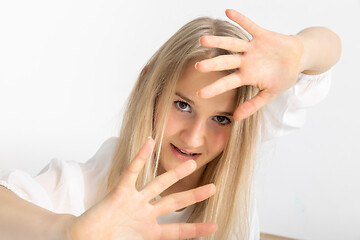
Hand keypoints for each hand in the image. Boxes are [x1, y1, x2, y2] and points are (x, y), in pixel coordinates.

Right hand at [68, 137, 216, 239]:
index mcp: (150, 232)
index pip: (178, 230)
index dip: (196, 228)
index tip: (214, 225)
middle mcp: (145, 214)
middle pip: (175, 202)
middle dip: (194, 195)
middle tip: (213, 187)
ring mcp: (134, 202)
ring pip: (159, 184)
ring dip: (175, 174)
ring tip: (191, 163)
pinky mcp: (119, 193)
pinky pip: (131, 172)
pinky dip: (140, 157)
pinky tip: (149, 142)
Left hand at [196, 9, 303, 120]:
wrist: (299, 59)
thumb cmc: (283, 77)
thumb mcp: (270, 94)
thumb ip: (253, 105)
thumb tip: (235, 118)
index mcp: (246, 76)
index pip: (227, 82)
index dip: (215, 88)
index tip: (200, 94)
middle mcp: (245, 61)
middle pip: (226, 62)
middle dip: (213, 64)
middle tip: (198, 66)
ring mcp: (252, 48)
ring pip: (232, 44)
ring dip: (219, 42)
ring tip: (203, 40)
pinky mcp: (261, 35)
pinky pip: (250, 25)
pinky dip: (241, 19)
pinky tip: (228, 11)